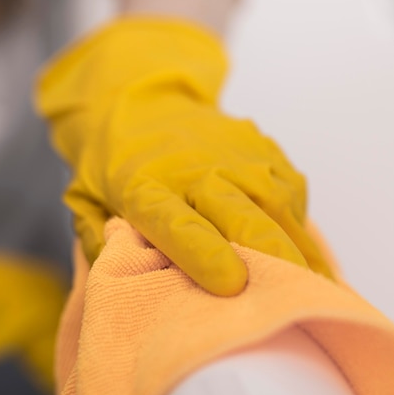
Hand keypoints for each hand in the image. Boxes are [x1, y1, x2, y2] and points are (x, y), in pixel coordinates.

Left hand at [38, 19, 332, 295]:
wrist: (138, 97)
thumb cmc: (111, 162)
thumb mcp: (84, 200)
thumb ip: (99, 241)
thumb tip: (121, 281)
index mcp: (146, 188)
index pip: (179, 226)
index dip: (207, 257)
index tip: (232, 286)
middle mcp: (195, 169)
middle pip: (242, 216)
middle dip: (272, 258)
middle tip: (292, 297)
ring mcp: (233, 154)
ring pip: (277, 204)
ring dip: (296, 248)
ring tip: (309, 285)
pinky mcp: (260, 146)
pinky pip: (290, 189)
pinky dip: (297, 222)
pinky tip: (294, 244)